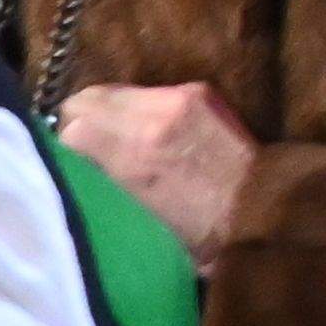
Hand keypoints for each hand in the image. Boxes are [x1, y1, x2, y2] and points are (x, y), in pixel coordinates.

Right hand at [55, 80, 259, 256]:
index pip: (69, 130)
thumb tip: (68, 171)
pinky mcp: (197, 92)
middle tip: (86, 147)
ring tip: (115, 138)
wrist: (261, 210)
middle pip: (86, 101)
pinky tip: (147, 130)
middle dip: (80, 122)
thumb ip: (97, 187)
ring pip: (115, 91)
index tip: (69, 162)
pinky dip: (139, 107)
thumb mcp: (131, 223)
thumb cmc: (195, 234)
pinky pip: (148, 91)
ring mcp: (176, 101)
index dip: (64, 146)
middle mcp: (150, 121)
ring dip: (107, 112)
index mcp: (130, 159)